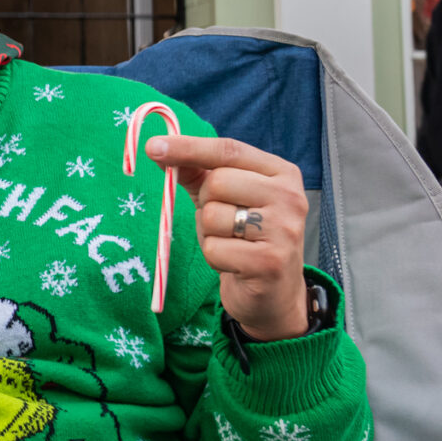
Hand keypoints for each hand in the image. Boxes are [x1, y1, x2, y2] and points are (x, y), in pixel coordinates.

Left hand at [145, 135, 310, 340]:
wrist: (274, 294)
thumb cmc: (244, 239)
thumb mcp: (224, 199)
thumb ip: (197, 173)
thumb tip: (160, 148)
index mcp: (282, 173)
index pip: (228, 151)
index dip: (188, 147)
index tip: (151, 147)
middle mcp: (290, 197)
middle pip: (217, 182)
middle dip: (206, 203)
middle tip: (223, 223)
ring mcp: (283, 230)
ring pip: (212, 216)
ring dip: (209, 234)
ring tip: (232, 244)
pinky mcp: (270, 262)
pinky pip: (214, 249)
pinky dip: (214, 257)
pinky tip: (234, 263)